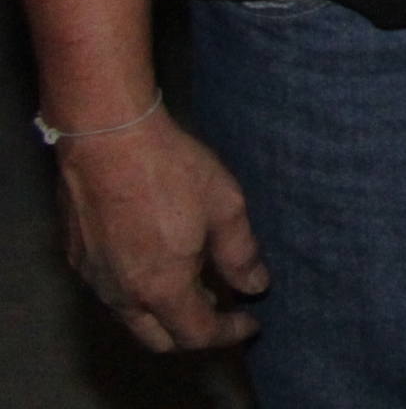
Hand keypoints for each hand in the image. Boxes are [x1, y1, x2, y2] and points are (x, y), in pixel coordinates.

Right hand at [54, 109, 264, 350]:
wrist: (107, 139)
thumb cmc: (171, 170)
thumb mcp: (225, 208)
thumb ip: (240, 254)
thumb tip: (255, 286)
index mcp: (161, 289)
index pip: (197, 335)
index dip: (229, 333)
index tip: (251, 322)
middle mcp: (121, 295)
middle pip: (159, 339)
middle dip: (194, 333)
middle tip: (222, 309)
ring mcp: (94, 279)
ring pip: (132, 318)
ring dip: (166, 312)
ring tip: (196, 285)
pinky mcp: (78, 258)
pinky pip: (112, 291)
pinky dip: (141, 291)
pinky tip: (159, 263)